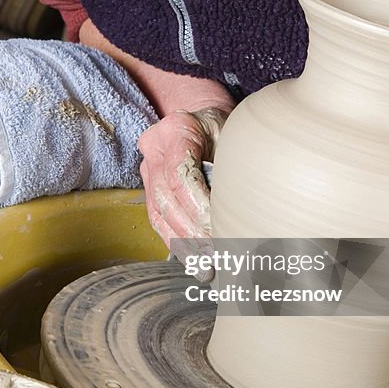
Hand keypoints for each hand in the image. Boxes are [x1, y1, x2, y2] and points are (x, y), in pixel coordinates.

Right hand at [138, 106, 229, 249]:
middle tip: (214, 254)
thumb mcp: (234, 137)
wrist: (206, 121)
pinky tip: (194, 260)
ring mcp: (148, 167)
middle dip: (190, 231)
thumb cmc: (225, 129)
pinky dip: (176, 242)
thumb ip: (231, 166)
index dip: (196, 203)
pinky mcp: (149, 186)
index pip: (180, 172)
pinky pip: (158, 219)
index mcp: (177, 128)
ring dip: (183, 244)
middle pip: (166, 197)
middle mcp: (155, 147)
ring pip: (158, 213)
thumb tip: (240, 210)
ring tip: (205, 266)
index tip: (216, 226)